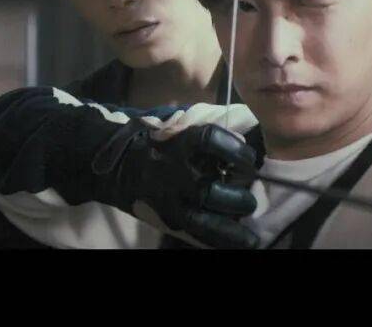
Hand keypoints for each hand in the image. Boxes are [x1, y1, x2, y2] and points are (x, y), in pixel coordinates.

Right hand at [91, 121, 259, 248]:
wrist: (122, 166)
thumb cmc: (161, 144)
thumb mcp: (181, 129)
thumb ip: (210, 135)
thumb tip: (245, 137)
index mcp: (178, 142)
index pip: (210, 141)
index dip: (234, 149)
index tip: (248, 156)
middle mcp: (172, 171)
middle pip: (209, 191)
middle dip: (236, 198)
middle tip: (249, 198)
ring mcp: (168, 198)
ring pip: (202, 219)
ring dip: (230, 228)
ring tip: (250, 235)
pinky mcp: (167, 216)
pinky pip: (196, 233)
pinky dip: (218, 240)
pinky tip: (239, 243)